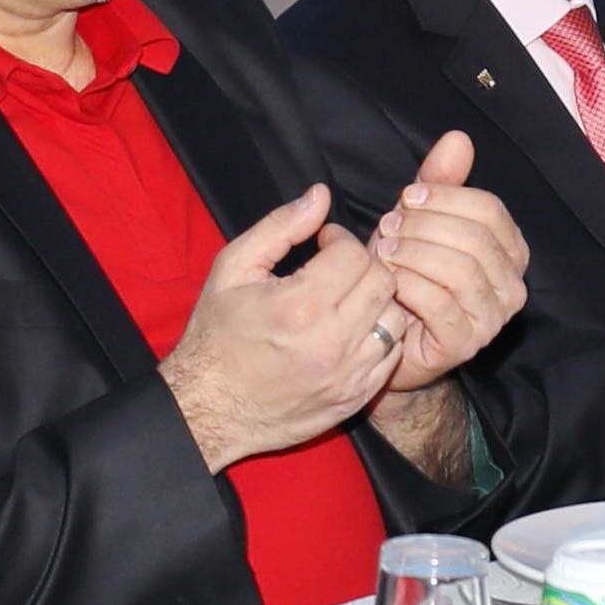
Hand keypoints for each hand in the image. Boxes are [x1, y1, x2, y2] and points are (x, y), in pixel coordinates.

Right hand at [161, 184, 403, 472]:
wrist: (209, 408)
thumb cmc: (217, 335)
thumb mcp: (232, 269)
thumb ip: (279, 226)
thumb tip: (320, 195)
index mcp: (300, 307)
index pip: (355, 254)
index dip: (339, 239)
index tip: (322, 244)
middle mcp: (332, 343)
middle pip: (383, 281)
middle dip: (363, 264)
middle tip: (337, 268)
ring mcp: (348, 375)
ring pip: (395, 317)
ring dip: (376, 300)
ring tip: (346, 298)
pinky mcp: (356, 397)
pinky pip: (393, 353)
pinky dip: (380, 335)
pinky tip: (352, 329)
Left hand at [367, 131, 530, 390]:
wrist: (385, 332)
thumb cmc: (407, 271)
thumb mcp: (420, 221)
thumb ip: (439, 182)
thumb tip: (458, 138)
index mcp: (510, 250)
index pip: (489, 210)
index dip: (445, 197)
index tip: (406, 198)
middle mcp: (512, 285)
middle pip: (475, 238)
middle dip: (424, 227)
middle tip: (387, 227)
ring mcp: (492, 319)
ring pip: (459, 271)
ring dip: (413, 255)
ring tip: (383, 251)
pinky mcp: (466, 345)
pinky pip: (440, 305)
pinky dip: (408, 286)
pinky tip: (388, 281)